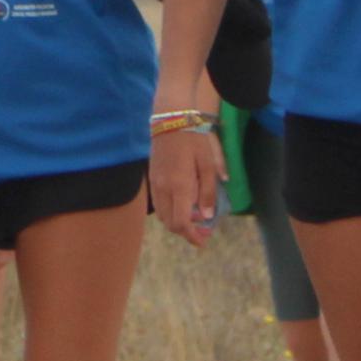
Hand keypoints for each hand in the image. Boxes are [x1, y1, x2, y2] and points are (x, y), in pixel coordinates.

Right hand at [146, 123, 223, 246]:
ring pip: (162, 215)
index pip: (181, 222)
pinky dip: (170, 211)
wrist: (171, 120)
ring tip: (195, 218)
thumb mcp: (208, 164)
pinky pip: (158, 204)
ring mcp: (155, 184)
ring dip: (177, 222)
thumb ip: (208, 191)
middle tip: (203, 231)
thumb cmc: (194, 140)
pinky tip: (183, 205)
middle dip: (186, 232)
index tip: (203, 240)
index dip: (192, 236)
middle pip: (170, 223)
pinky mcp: (152, 178)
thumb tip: (207, 216)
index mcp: (180, 186)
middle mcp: (164, 189)